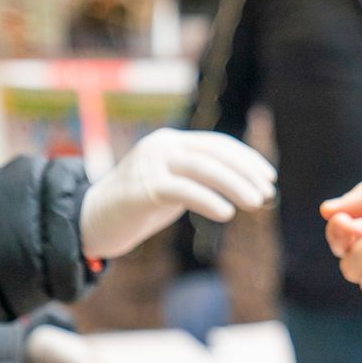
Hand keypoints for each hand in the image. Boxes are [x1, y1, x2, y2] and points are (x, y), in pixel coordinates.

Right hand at [81, 128, 276, 259]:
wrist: (91, 220)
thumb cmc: (138, 207)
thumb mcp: (173, 186)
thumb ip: (199, 180)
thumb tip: (245, 187)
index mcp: (171, 142)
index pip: (218, 144)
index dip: (246, 160)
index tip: (269, 177)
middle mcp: (162, 146)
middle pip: (215, 154)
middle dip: (246, 173)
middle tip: (267, 193)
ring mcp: (151, 165)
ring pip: (204, 169)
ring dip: (235, 186)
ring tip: (256, 203)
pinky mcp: (143, 188)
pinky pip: (185, 191)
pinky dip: (209, 201)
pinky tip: (227, 214)